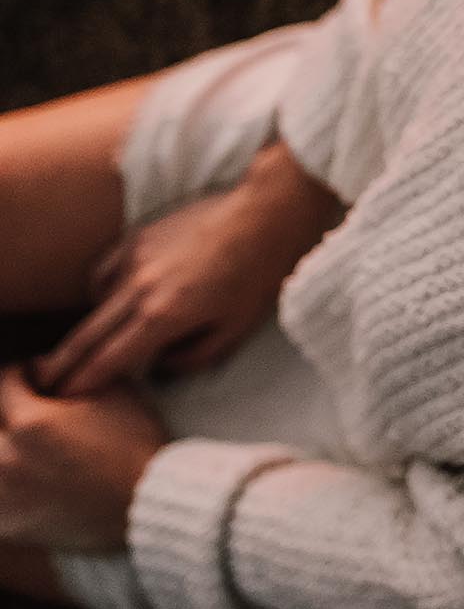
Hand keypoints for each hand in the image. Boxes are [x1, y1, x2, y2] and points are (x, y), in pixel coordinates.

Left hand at [0, 364, 164, 551]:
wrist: (148, 502)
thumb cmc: (135, 444)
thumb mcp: (113, 391)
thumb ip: (73, 370)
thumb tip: (41, 366)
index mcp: (29, 423)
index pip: (3, 380)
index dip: (23, 373)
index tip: (37, 377)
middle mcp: (5, 459)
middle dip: (10, 409)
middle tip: (35, 412)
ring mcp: (2, 495)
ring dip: (7, 444)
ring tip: (35, 445)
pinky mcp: (6, 523)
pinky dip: (5, 484)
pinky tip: (30, 476)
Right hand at [34, 141, 341, 397]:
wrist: (266, 213)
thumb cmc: (260, 274)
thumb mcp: (236, 329)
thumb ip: (193, 357)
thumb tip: (160, 367)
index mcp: (165, 314)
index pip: (110, 357)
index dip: (85, 380)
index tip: (68, 395)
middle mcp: (140, 287)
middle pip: (88, 334)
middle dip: (66, 362)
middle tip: (50, 381)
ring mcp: (135, 257)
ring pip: (95, 301)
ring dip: (90, 325)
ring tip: (91, 344)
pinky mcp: (139, 235)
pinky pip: (103, 270)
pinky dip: (101, 290)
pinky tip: (113, 300)